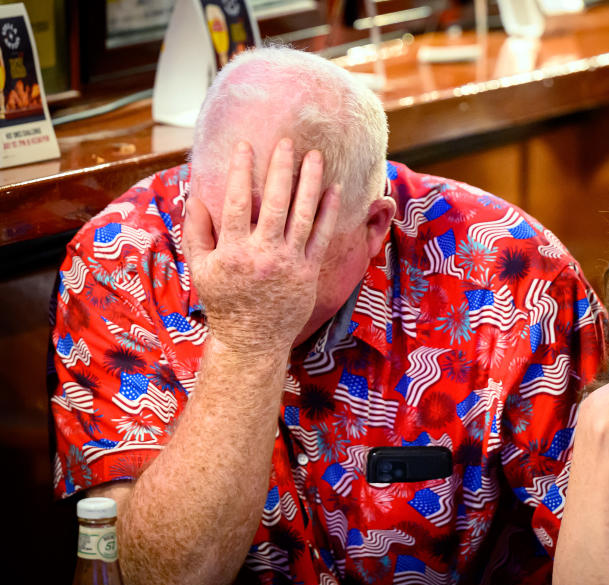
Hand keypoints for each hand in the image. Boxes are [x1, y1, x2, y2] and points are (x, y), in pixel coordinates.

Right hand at [183, 139, 340, 352]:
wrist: (253, 340)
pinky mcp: (309, 272)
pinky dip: (328, 212)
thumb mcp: (201, 269)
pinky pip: (322, 236)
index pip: (236, 201)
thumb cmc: (224, 301)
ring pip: (303, 215)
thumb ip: (196, 232)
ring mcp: (289, 263)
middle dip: (281, 168)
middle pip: (275, 202)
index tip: (245, 145)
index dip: (240, 170)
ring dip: (310, 182)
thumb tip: (195, 195)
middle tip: (287, 141)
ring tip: (315, 156)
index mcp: (233, 251)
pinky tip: (333, 190)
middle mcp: (263, 254)